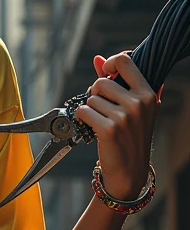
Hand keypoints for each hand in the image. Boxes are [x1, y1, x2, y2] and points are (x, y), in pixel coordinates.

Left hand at [74, 51, 160, 200]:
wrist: (130, 171)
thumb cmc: (130, 137)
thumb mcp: (133, 108)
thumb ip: (116, 81)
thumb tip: (98, 59)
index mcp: (148, 93)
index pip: (125, 61)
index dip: (110, 64)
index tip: (106, 73)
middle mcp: (139, 103)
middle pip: (101, 82)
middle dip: (95, 94)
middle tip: (101, 109)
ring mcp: (125, 116)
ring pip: (91, 99)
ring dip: (90, 110)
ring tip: (101, 122)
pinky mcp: (109, 129)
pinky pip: (83, 112)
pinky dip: (82, 119)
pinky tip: (91, 128)